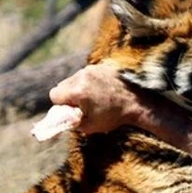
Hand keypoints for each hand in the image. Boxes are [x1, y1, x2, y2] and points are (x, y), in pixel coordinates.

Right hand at [47, 64, 162, 134]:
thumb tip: (62, 118)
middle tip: (81, 105)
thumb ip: (71, 121)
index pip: (54, 94)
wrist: (137, 102)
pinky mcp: (100, 66)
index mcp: (77, 91)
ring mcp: (91, 69)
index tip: (71, 110)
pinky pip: (86, 75)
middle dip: (68, 96)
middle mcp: (81, 76)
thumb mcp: (89, 126)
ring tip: (94, 98)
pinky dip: (89, 83)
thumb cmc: (113, 116)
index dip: (60, 105)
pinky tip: (100, 91)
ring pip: (73, 79)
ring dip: (78, 88)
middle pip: (62, 85)